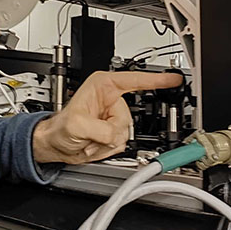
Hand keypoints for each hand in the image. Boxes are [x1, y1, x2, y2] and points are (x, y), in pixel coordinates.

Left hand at [32, 71, 183, 163]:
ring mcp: (113, 118)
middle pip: (129, 118)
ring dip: (107, 143)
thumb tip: (114, 135)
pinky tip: (94, 145)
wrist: (55, 146)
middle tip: (92, 135)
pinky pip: (122, 144)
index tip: (175, 79)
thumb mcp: (76, 124)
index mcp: (103, 86)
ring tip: (90, 140)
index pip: (136, 80)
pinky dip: (107, 150)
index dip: (157, 81)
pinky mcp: (114, 133)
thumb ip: (100, 129)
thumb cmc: (59, 128)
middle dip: (110, 132)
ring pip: (126, 134)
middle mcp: (111, 100)